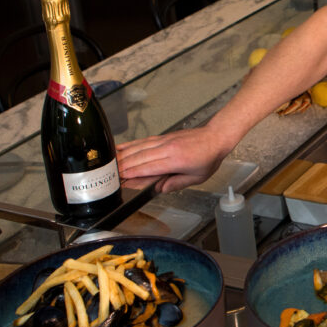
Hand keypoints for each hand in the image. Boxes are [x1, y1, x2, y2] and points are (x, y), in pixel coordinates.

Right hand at [116, 128, 231, 193]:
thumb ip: (177, 184)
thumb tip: (160, 189)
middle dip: (123, 165)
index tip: (122, 178)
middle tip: (110, 173)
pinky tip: (121, 147)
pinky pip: (143, 141)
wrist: (215, 137)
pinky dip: (131, 144)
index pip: (150, 168)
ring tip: (110, 162)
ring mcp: (165, 141)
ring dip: (123, 155)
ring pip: (139, 148)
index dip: (134, 173)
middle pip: (140, 157)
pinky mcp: (163, 137)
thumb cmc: (209, 157)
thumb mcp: (197, 178)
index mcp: (176, 160)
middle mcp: (168, 149)